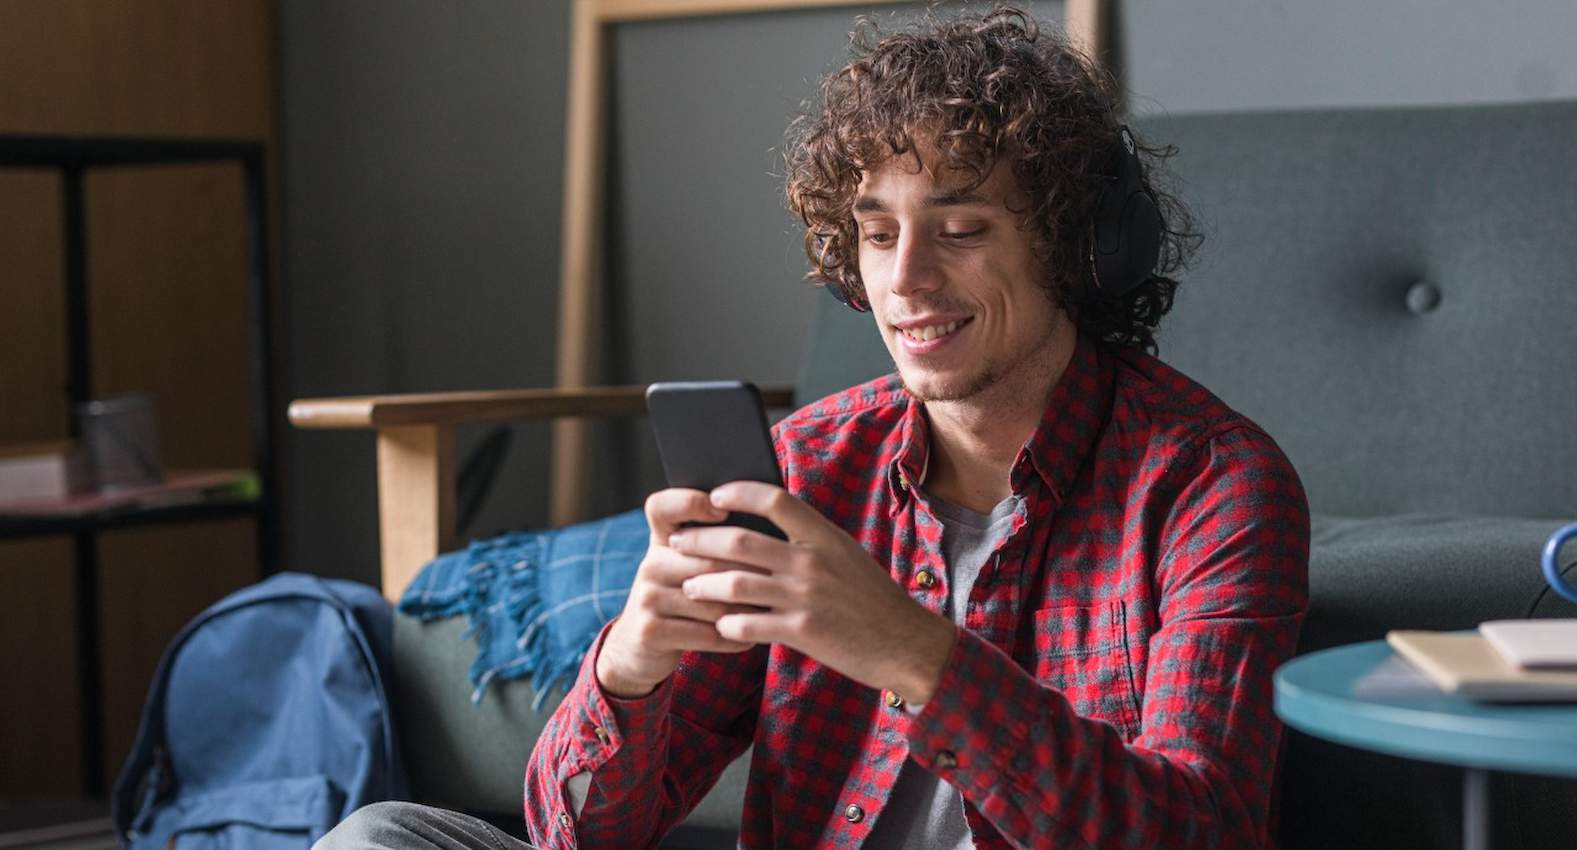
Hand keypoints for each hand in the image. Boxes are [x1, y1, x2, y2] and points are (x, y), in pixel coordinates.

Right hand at [595, 488, 760, 698]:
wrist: (639, 650)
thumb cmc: (683, 601)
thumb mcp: (688, 568)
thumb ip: (715, 547)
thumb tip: (768, 530)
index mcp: (661, 541)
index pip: (662, 506)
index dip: (689, 502)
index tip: (723, 510)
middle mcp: (650, 565)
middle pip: (708, 560)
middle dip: (749, 572)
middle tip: (781, 578)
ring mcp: (647, 598)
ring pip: (712, 601)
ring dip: (747, 610)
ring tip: (772, 611)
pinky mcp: (650, 632)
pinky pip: (705, 633)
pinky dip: (733, 637)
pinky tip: (751, 638)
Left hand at [670, 481, 955, 703]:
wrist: (905, 643)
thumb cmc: (871, 598)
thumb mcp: (846, 555)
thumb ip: (810, 539)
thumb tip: (765, 520)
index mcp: (825, 536)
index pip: (776, 499)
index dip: (739, 492)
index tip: (714, 496)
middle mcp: (813, 561)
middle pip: (741, 540)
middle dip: (701, 540)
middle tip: (678, 543)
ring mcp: (806, 597)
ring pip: (736, 582)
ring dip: (704, 583)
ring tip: (690, 586)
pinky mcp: (803, 632)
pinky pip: (749, 624)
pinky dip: (727, 623)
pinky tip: (719, 624)